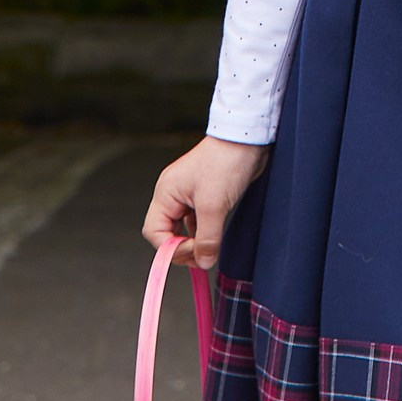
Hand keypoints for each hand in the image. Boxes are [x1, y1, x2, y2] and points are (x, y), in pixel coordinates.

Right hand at [143, 135, 269, 270]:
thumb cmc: (226, 162)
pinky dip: (204, 232)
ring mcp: (188, 194)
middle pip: (167, 232)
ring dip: (195, 241)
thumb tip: (203, 261)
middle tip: (204, 256)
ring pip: (183, 227)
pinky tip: (215, 235)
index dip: (171, 248)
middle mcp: (173, 194)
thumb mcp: (214, 205)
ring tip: (211, 249)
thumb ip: (207, 238)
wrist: (246, 139)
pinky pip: (197, 220)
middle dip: (183, 247)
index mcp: (166, 194)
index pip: (155, 232)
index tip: (194, 254)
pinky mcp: (205, 195)